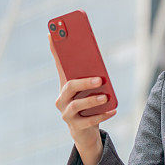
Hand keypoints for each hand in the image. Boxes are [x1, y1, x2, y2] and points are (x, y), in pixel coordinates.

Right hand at [49, 33, 115, 150]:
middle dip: (84, 82)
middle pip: (70, 87)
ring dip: (92, 100)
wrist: (85, 131)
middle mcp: (61, 99)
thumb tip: (98, 62)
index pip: (60, 65)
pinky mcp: (75, 127)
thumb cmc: (88, 105)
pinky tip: (113, 110)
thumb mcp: (88, 89)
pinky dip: (102, 115)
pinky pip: (89, 121)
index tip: (52, 33)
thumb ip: (91, 75)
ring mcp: (66, 114)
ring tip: (105, 97)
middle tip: (100, 79)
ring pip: (77, 105)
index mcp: (64, 85)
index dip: (55, 50)